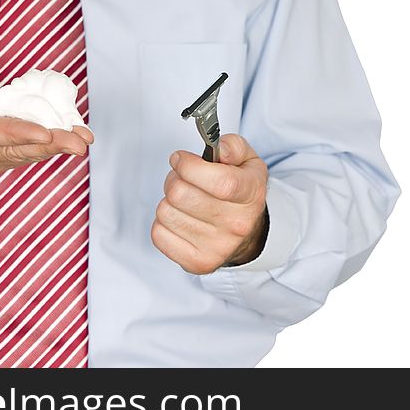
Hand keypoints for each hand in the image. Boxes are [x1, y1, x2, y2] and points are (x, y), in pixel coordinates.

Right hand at [0, 69, 93, 187]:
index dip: (16, 133)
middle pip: (15, 148)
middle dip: (50, 144)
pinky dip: (53, 146)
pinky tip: (76, 136)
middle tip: (79, 141)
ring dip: (58, 147)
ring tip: (85, 139)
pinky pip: (29, 151)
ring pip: (27, 153)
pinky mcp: (2, 156)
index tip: (44, 132)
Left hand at [151, 134, 268, 273]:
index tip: (180, 159)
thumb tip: (219, 150)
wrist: (249, 234)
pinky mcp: (197, 262)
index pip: (219, 182)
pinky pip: (159, 235)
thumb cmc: (242, 193)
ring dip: (168, 201)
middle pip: (181, 195)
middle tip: (182, 178)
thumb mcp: (247, 161)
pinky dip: (163, 223)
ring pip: (166, 212)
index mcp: (250, 195)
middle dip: (174, 178)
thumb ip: (233, 147)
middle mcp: (236, 225)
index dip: (190, 166)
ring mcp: (217, 247)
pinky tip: (180, 219)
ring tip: (184, 200)